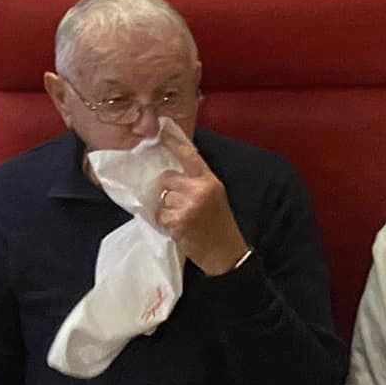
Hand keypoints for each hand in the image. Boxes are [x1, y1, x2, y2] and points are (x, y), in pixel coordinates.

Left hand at [153, 120, 250, 274]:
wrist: (226, 254)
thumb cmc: (219, 225)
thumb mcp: (215, 196)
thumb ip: (196, 182)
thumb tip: (170, 172)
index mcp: (209, 181)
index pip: (190, 156)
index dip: (173, 142)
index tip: (160, 130)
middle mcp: (199, 189)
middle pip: (166, 178)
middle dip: (168, 190)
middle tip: (182, 205)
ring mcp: (187, 205)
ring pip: (161, 198)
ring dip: (166, 209)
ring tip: (183, 220)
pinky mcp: (177, 221)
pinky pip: (159, 215)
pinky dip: (164, 223)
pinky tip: (179, 229)